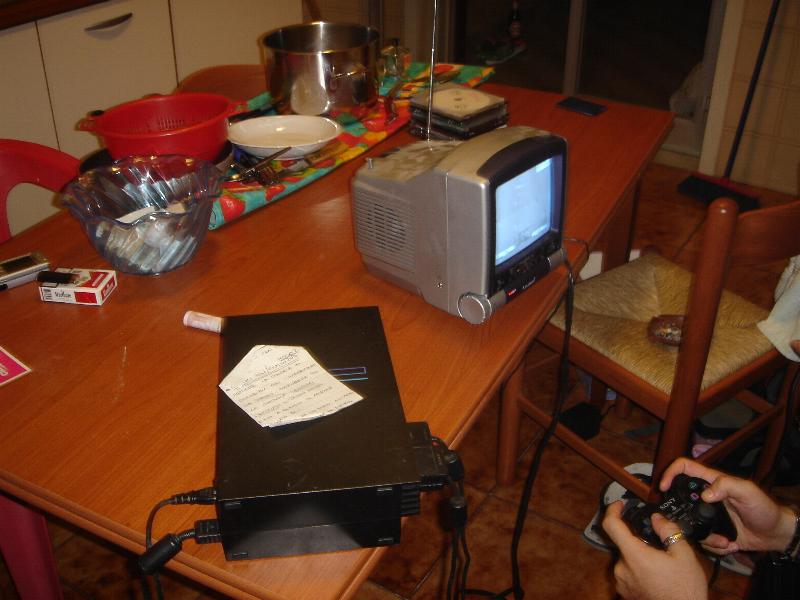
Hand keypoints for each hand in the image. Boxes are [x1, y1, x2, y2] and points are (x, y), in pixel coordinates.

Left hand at [603, 500, 706, 599]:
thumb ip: (669, 531)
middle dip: (639, 541)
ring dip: (640, 556)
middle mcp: (622, 568)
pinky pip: (628, 573)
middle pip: (623, 543)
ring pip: (628, 558)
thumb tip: (657, 518)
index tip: (620, 504)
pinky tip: (657, 576)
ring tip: (662, 565)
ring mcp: (622, 582)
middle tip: (659, 547)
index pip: (611, 525)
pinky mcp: (625, 592)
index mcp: (634, 555)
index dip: (613, 510)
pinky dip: (639, 569)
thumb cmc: (684, 591)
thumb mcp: (684, 555)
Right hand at [660, 458, 796, 554]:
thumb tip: (705, 495)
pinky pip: (703, 538)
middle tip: (684, 524)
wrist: (775, 534)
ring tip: (722, 541)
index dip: (670, 473)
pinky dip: (713, 545)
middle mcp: (707, 497)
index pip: (684, 468)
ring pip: (690, 522)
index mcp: (712, 481)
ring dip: (703, 535)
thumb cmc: (764, 508)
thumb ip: (726, 486)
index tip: (663, 488)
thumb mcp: (747, 491)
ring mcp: (708, 515)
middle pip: (680, 498)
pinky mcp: (713, 531)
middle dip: (680, 513)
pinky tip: (727, 544)